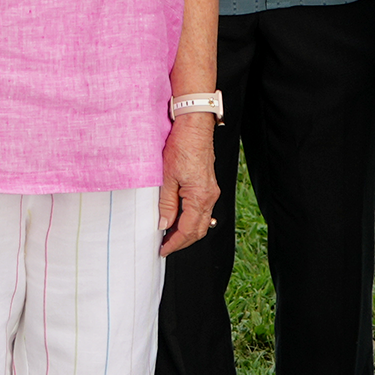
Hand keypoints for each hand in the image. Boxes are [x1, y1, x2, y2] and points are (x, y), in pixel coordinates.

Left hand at [156, 113, 218, 253]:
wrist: (194, 125)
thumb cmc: (182, 145)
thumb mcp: (167, 176)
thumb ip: (166, 203)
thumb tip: (164, 224)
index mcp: (200, 197)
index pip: (189, 230)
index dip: (175, 243)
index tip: (163, 250)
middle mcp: (210, 196)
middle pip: (199, 230)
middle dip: (182, 241)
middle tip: (165, 246)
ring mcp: (211, 190)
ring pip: (202, 220)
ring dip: (187, 231)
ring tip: (170, 235)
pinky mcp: (208, 184)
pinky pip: (203, 209)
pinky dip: (191, 219)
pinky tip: (180, 218)